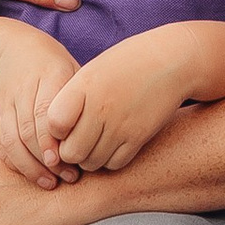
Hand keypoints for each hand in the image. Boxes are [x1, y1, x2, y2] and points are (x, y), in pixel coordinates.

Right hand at [0, 16, 86, 189]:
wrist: (10, 47)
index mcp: (47, 75)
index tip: (66, 161)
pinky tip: (32, 175)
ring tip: (51, 182)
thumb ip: (84, 97)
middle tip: (68, 177)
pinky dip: (14, 162)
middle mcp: (22, 89)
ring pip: (10, 141)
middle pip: (27, 131)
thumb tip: (101, 134)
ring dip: (30, 167)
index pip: (44, 113)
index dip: (52, 141)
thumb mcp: (73, 69)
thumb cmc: (51, 62)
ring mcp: (5, 103)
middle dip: (47, 160)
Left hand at [42, 27, 199, 174]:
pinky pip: (114, 164)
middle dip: (70, 151)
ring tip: (96, 142)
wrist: (171, 61)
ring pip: (91, 163)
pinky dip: (110, 160)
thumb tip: (53, 132)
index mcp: (83, 86)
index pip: (53, 124)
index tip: (64, 125)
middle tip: (78, 140)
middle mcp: (100, 108)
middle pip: (70, 152)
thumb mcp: (93, 71)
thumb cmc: (126, 64)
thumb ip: (71, 98)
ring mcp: (121, 125)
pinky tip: (113, 144)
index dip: (54, 130)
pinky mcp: (139, 137)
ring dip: (89, 158)